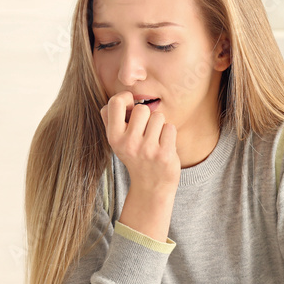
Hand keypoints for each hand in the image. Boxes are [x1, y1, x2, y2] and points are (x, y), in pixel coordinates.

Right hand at [101, 93, 179, 240]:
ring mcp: (147, 150)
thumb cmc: (135, 156)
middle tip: (146, 131)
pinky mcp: (164, 154)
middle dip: (147, 116)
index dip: (126, 98)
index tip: (131, 106)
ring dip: (159, 125)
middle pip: (142, 109)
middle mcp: (128, 144)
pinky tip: (164, 146)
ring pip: (158, 117)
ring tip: (155, 140)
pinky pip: (170, 127)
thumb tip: (123, 96)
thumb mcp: (117, 141)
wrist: (151, 186)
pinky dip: (169, 134)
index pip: (115, 102)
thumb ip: (113, 118)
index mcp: (114, 138)